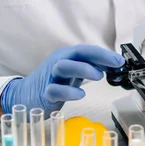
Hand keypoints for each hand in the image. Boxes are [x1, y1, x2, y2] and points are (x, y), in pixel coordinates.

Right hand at [0, 45, 124, 117]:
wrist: (24, 95)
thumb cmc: (53, 82)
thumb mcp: (73, 72)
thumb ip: (91, 67)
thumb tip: (113, 64)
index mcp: (66, 56)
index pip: (86, 50)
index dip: (104, 54)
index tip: (120, 60)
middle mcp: (58, 62)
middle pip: (77, 53)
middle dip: (97, 56)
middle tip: (114, 63)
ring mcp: (50, 77)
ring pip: (64, 66)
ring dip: (83, 69)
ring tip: (99, 76)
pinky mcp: (44, 93)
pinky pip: (55, 89)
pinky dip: (69, 92)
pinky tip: (81, 95)